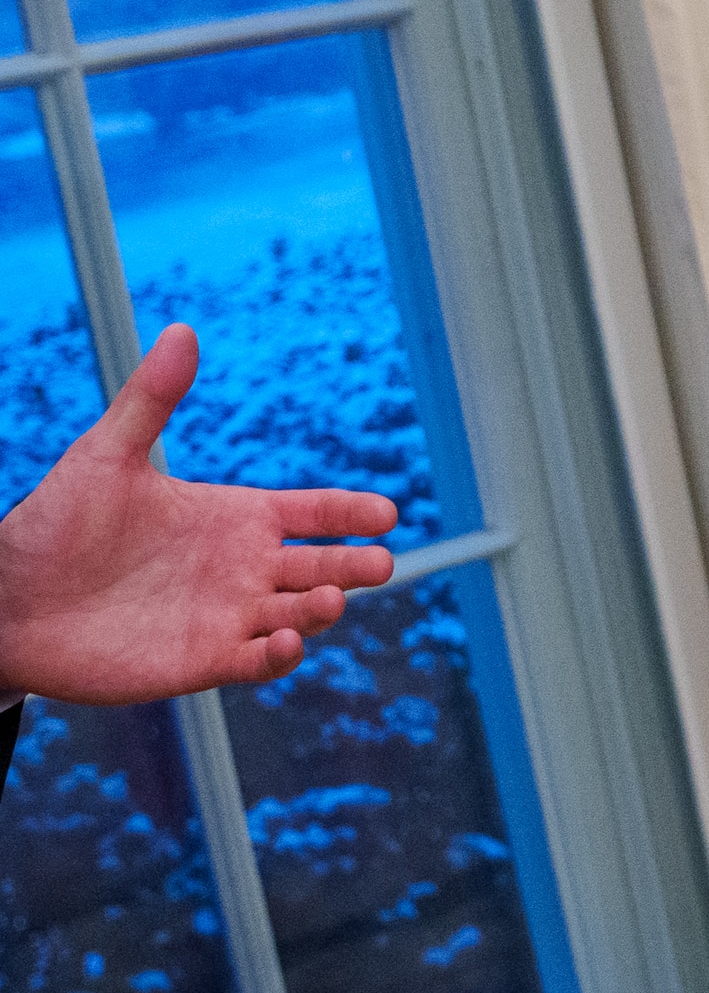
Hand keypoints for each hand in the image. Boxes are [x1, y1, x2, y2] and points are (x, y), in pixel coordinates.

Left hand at [0, 327, 397, 702]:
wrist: (7, 601)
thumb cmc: (52, 525)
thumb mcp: (104, 456)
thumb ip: (151, 400)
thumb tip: (181, 330)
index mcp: (232, 517)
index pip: (311, 514)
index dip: (349, 513)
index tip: (386, 513)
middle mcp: (240, 568)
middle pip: (322, 567)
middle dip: (357, 566)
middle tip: (380, 564)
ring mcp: (227, 617)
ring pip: (300, 615)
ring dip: (323, 609)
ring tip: (329, 599)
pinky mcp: (204, 661)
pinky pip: (258, 662)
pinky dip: (281, 656)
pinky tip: (287, 641)